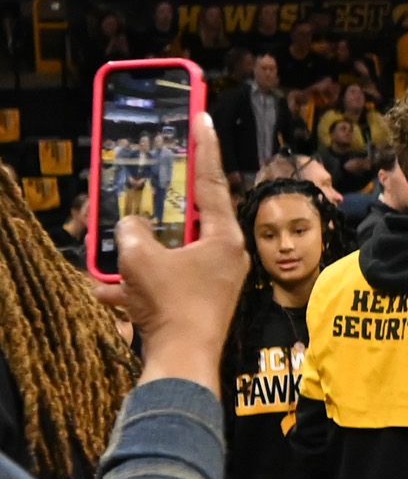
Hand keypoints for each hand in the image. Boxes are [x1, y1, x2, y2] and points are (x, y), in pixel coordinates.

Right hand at [98, 113, 247, 393]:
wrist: (184, 362)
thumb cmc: (171, 306)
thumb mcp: (140, 258)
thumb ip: (132, 231)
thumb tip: (131, 226)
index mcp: (224, 238)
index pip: (211, 181)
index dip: (204, 147)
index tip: (203, 117)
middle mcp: (227, 256)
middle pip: (190, 217)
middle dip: (163, 206)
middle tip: (154, 179)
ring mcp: (216, 280)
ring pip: (172, 252)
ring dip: (142, 254)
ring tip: (120, 259)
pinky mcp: (201, 301)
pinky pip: (167, 281)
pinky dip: (139, 283)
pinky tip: (109, 293)